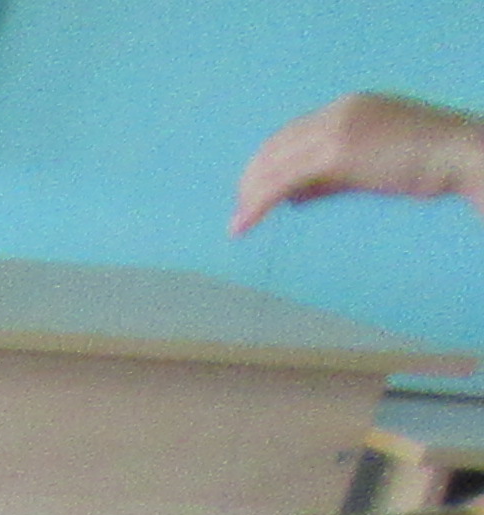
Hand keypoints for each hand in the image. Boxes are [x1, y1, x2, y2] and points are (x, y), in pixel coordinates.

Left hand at [235, 92, 483, 229]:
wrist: (459, 155)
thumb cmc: (426, 164)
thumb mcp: (370, 165)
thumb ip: (331, 177)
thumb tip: (294, 195)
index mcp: (348, 107)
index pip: (291, 133)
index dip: (268, 162)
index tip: (253, 189)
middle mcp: (337, 112)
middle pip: (276, 146)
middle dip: (252, 180)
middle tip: (241, 210)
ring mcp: (336, 130)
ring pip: (274, 164)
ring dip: (251, 195)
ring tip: (240, 223)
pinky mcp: (337, 153)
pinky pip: (284, 180)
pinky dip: (259, 203)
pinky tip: (246, 222)